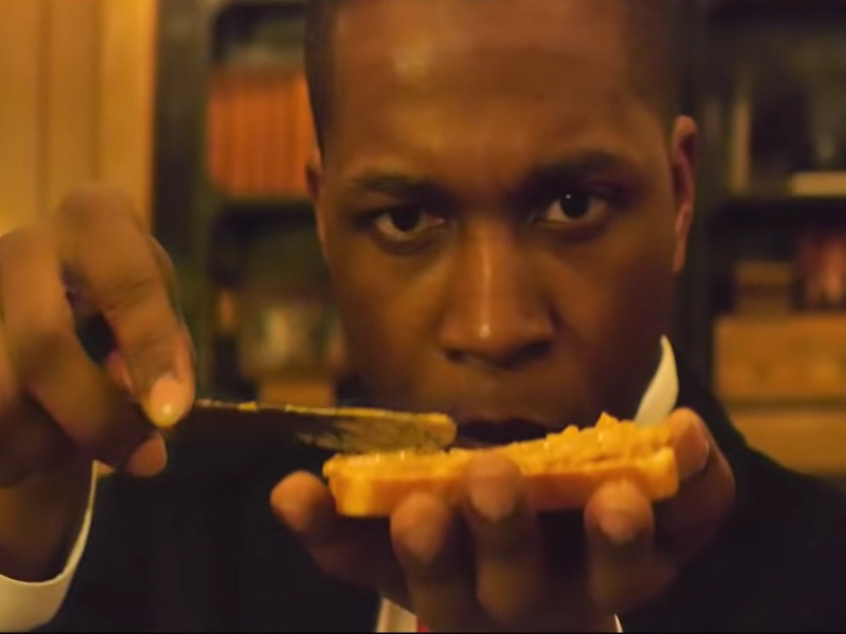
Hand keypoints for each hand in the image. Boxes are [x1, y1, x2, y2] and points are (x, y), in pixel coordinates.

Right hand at [0, 185, 194, 577]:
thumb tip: (155, 411)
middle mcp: (23, 245)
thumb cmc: (124, 305)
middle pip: (43, 344)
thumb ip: (165, 353)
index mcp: (96, 220)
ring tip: (74, 443)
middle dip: (95, 418)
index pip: (126, 282)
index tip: (171, 414)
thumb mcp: (162, 312)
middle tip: (143, 459)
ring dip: (44, 445)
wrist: (52, 292)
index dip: (150, 350)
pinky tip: (29, 446)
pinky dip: (10, 455)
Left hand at [271, 408, 734, 631]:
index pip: (620, 570)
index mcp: (597, 576)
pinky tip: (292, 496)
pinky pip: (352, 563)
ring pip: (434, 586)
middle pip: (515, 585)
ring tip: (412, 506)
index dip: (621, 539)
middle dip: (506, 532)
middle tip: (495, 476)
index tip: (622, 495)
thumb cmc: (594, 517)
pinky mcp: (391, 573)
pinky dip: (323, 533)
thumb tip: (687, 431)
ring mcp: (451, 590)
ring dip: (424, 547)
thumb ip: (685, 477)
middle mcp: (525, 597)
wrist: (535, 551)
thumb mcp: (656, 504)